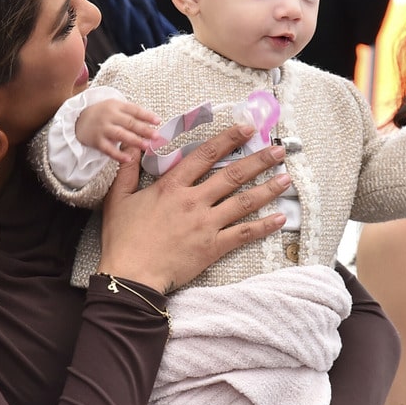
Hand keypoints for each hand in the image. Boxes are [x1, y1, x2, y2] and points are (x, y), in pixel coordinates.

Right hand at [75, 98, 159, 162]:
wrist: (77, 120)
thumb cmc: (101, 114)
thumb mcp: (114, 108)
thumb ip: (130, 113)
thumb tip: (152, 122)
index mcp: (116, 105)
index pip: (134, 110)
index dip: (147, 115)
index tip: (158, 121)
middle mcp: (109, 116)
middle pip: (129, 122)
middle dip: (144, 129)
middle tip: (156, 135)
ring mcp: (102, 128)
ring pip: (120, 135)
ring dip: (135, 140)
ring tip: (146, 146)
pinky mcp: (96, 141)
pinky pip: (109, 149)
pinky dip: (118, 154)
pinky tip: (128, 158)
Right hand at [98, 124, 289, 292]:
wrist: (131, 275)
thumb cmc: (123, 239)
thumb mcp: (119, 199)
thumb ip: (126, 171)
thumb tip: (131, 146)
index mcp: (172, 187)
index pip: (205, 155)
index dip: (228, 139)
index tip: (246, 128)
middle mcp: (194, 201)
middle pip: (232, 175)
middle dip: (258, 160)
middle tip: (278, 149)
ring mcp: (206, 224)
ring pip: (243, 202)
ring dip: (267, 188)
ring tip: (286, 178)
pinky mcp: (213, 247)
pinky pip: (244, 234)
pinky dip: (264, 226)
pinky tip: (280, 218)